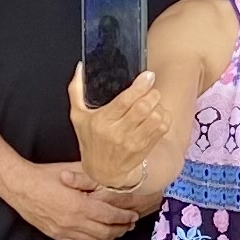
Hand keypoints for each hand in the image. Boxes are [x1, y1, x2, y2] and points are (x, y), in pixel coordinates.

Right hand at [8, 159, 141, 239]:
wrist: (19, 185)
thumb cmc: (44, 175)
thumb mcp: (73, 171)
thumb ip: (93, 178)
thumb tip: (111, 180)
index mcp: (80, 206)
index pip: (110, 216)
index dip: (124, 217)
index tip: (133, 215)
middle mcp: (73, 222)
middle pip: (105, 232)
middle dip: (120, 229)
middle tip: (129, 224)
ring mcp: (63, 230)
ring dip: (108, 237)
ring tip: (117, 231)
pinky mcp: (55, 234)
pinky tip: (96, 238)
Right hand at [65, 65, 171, 201]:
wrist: (104, 171)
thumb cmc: (91, 141)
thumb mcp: (78, 117)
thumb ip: (76, 91)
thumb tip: (79, 68)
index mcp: (102, 122)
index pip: (125, 101)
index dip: (140, 86)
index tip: (148, 76)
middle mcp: (119, 132)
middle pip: (144, 107)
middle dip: (152, 93)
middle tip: (150, 89)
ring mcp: (134, 141)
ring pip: (156, 117)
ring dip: (158, 105)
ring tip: (152, 102)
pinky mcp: (146, 146)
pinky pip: (163, 126)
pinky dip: (163, 116)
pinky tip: (155, 114)